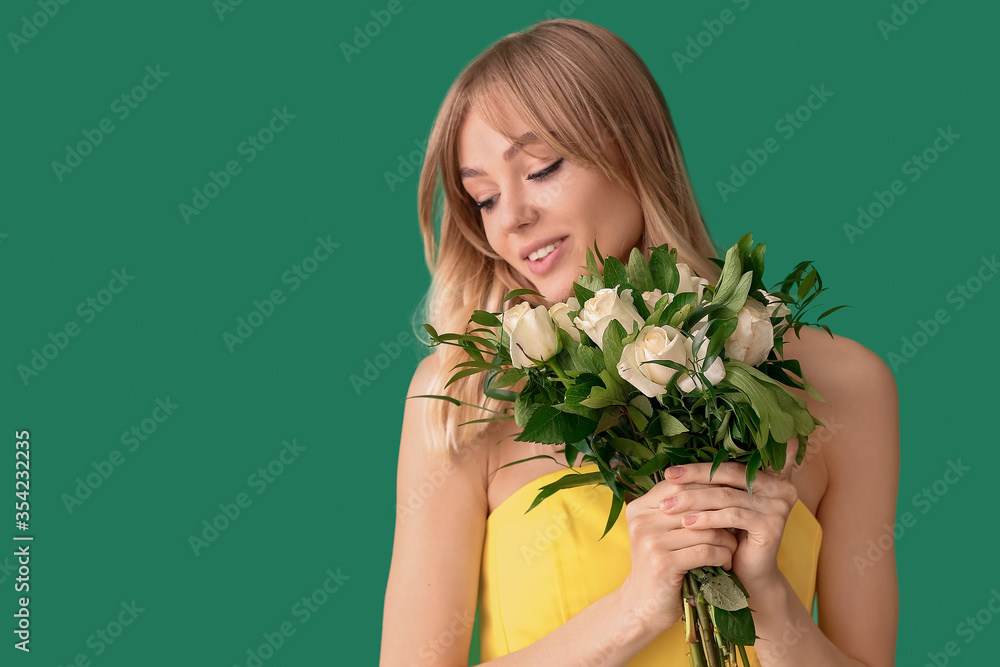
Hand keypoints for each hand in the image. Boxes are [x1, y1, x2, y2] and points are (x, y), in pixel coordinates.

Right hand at [617, 477, 738, 633]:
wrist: (643, 607)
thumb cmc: (661, 565)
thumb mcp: (662, 533)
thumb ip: (679, 509)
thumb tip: (717, 481)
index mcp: (639, 508)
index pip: (679, 485)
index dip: (708, 488)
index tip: (730, 498)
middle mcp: (641, 521)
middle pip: (694, 504)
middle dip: (721, 514)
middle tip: (738, 523)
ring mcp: (650, 541)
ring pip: (704, 528)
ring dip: (726, 539)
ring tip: (732, 547)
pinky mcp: (663, 563)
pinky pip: (705, 550)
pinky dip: (722, 556)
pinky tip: (726, 563)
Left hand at [659, 454, 798, 597]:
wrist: (751, 573)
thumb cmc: (733, 534)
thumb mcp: (725, 504)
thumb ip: (713, 482)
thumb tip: (673, 467)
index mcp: (769, 474)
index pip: (730, 461)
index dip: (700, 464)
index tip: (670, 470)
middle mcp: (780, 486)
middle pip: (729, 473)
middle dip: (694, 476)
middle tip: (667, 479)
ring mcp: (778, 505)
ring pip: (727, 496)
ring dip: (694, 499)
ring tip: (669, 506)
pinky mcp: (772, 525)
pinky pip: (733, 516)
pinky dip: (707, 519)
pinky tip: (687, 523)